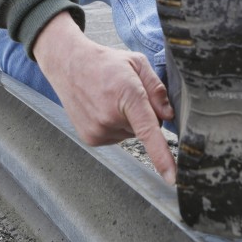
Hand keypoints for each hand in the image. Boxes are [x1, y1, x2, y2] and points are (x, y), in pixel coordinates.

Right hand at [34, 12, 176, 183]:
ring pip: (130, 134)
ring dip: (127, 120)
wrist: (69, 65)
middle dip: (143, 114)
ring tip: (110, 98)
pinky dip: (115, 126)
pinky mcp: (91, 139)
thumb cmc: (104, 62)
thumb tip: (168, 116)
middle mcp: (111, 117)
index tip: (172, 178)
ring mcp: (98, 130)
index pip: (148, 131)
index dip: (162, 156)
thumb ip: (157, 88)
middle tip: (125, 93)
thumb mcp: (137, 63)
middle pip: (145, 129)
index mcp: (127, 95)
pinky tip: (103, 108)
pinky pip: (117, 137)